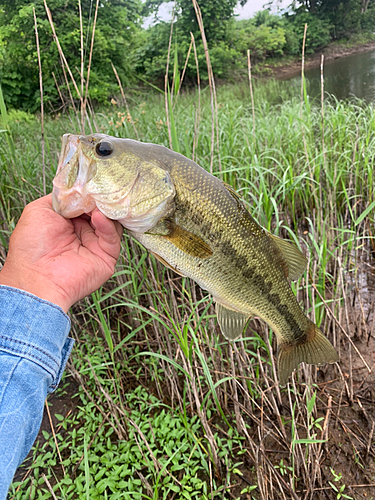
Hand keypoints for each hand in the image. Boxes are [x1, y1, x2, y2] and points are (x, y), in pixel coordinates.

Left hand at [0, 194, 122, 311]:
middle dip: (101, 200)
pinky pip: (112, 238)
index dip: (90, 193)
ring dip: (106, 211)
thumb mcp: (40, 210)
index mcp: (68, 223)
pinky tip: (97, 217)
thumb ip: (61, 198)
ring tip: (98, 204)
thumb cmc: (31, 247)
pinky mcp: (106, 257)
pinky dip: (107, 225)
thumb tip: (79, 190)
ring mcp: (95, 245)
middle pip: (102, 211)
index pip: (86, 203)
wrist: (35, 277)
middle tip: (101, 190)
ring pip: (111, 222)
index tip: (93, 183)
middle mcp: (83, 233)